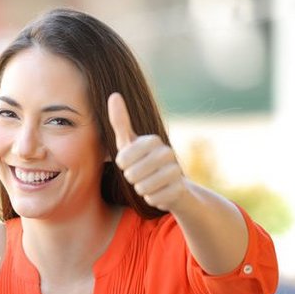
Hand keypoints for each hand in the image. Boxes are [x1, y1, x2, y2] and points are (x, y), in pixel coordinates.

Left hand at [109, 92, 187, 211]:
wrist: (172, 184)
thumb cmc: (143, 161)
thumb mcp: (129, 142)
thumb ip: (120, 121)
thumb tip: (114, 94)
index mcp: (152, 140)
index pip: (123, 158)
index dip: (122, 164)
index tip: (127, 163)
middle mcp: (167, 152)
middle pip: (132, 174)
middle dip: (131, 178)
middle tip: (140, 175)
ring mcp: (176, 170)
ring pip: (143, 187)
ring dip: (141, 189)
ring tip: (148, 183)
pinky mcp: (180, 189)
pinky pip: (154, 199)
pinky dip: (152, 199)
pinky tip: (159, 192)